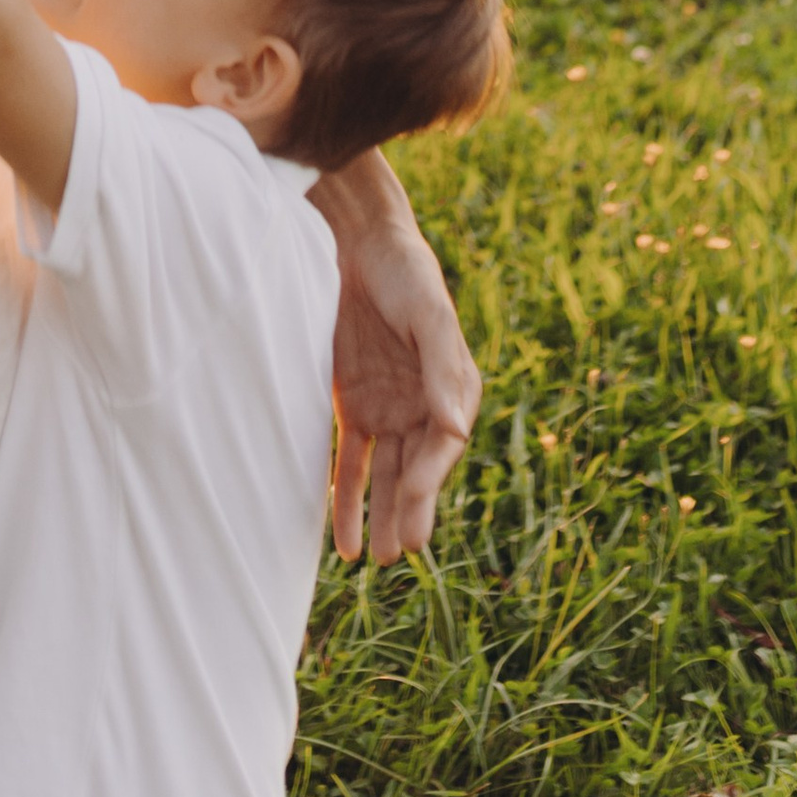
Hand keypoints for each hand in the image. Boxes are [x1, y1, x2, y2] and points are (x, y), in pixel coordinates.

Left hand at [320, 157, 481, 564]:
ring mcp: (387, 407)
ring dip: (376, 514)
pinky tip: (339, 538)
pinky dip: (344, 496)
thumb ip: (443, 367)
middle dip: (406, 510)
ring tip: (370, 558)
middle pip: (415, 469)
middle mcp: (422, 404)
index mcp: (453, 386)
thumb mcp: (429, 311)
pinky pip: (348, 460)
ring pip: (383, 474)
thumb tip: (456, 427)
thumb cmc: (404, 270)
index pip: (444, 445)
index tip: (411, 506)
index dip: (428, 479)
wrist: (354, 238)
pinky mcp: (351, 404)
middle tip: (397, 552)